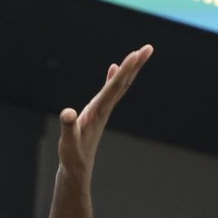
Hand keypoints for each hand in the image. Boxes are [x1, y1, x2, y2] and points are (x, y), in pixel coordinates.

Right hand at [59, 45, 152, 178]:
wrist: (77, 168)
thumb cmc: (72, 156)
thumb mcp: (68, 142)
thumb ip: (68, 127)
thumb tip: (68, 113)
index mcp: (98, 112)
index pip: (114, 87)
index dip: (124, 70)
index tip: (136, 54)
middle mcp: (104, 109)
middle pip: (124, 83)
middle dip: (135, 65)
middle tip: (149, 48)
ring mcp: (102, 110)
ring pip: (119, 86)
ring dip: (129, 69)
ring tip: (138, 53)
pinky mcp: (97, 112)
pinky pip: (109, 90)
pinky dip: (113, 77)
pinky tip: (114, 67)